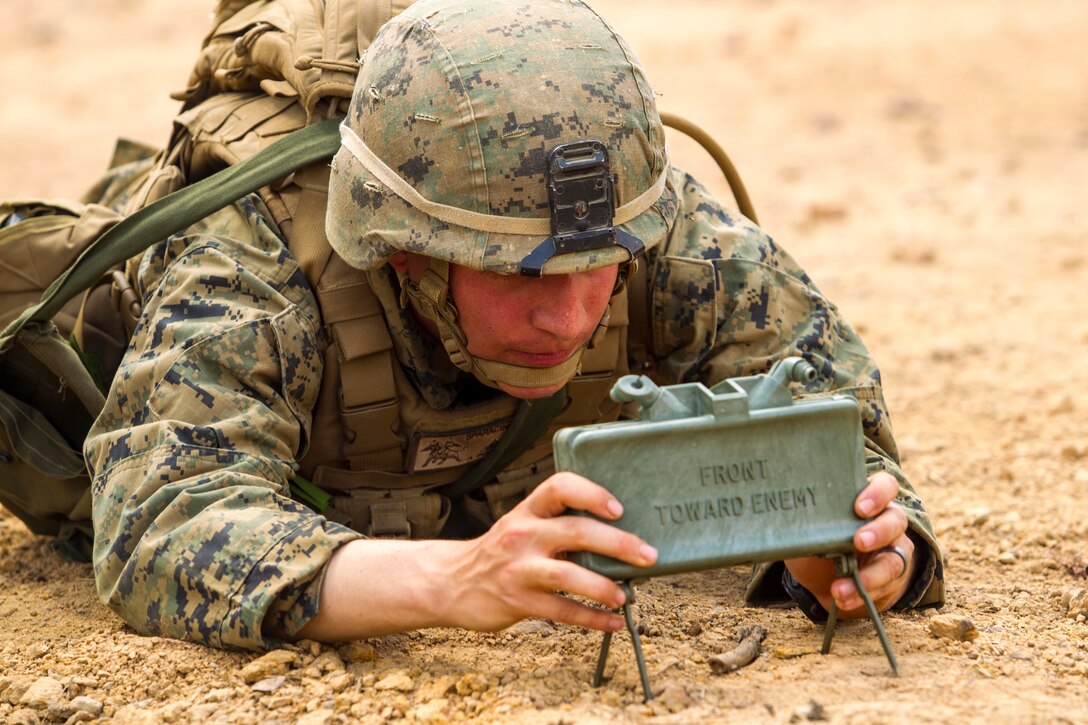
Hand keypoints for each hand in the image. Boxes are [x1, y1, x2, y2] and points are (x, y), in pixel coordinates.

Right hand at [441, 472, 657, 632]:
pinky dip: (592, 619)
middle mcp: (523, 534)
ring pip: (568, 575)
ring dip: (603, 587)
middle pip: (576, 531)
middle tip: (648, 555)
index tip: (618, 508)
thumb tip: (617, 538)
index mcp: (528, 511)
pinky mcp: (518, 601)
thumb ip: (557, 526)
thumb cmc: (499, 552)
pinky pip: (562, 611)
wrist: (450, 583)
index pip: (559, 487)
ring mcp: (519, 568)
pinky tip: (612, 622)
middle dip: (618, 543)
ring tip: (624, 595)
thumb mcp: (521, 526)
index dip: (592, 493)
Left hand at [784, 471, 913, 617]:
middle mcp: (885, 520)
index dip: (877, 494)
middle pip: (895, 519)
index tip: (859, 507)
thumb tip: (791, 522)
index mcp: (865, 499)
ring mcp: (893, 549)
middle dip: (878, 531)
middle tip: (858, 542)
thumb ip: (808, 523)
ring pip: (894, 558)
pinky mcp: (893, 576)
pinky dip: (861, 593)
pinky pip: (886, 585)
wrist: (826, 580)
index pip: (884, 485)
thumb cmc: (816, 543)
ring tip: (840, 588)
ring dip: (869, 575)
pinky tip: (843, 598)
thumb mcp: (807, 530)